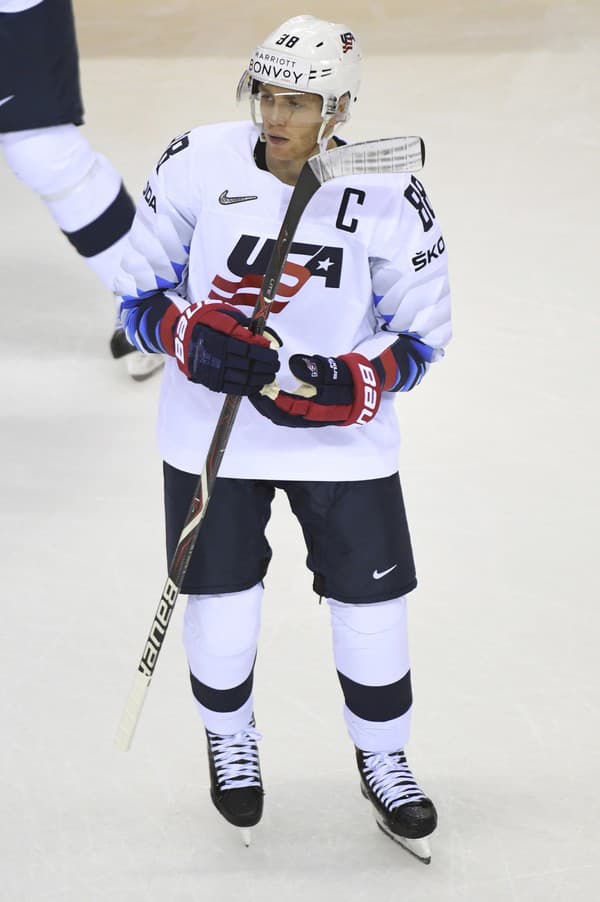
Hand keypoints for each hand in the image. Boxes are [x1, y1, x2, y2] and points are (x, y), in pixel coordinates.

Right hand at [173, 303, 279, 394]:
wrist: (180, 335)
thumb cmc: (206, 321)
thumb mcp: (222, 313)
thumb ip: (243, 324)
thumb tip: (263, 338)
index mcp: (217, 337)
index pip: (246, 347)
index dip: (263, 351)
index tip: (273, 351)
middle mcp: (214, 355)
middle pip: (247, 364)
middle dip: (266, 365)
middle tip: (276, 364)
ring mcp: (212, 370)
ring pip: (242, 378)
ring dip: (260, 378)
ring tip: (270, 375)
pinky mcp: (211, 381)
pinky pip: (233, 388)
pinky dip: (248, 388)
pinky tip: (258, 384)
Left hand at [250, 352, 381, 426]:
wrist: (366, 389)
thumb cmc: (351, 380)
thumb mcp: (337, 371)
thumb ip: (316, 370)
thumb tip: (293, 365)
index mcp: (318, 410)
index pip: (287, 410)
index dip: (270, 401)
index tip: (257, 388)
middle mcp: (312, 417)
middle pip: (281, 417)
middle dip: (263, 405)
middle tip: (250, 390)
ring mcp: (309, 416)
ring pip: (283, 415)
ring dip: (268, 406)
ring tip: (255, 391)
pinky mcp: (308, 411)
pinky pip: (288, 412)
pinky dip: (276, 404)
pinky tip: (268, 393)